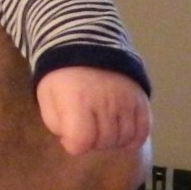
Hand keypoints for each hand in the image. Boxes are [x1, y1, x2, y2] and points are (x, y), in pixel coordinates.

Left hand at [36, 67, 151, 157]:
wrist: (86, 44)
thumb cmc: (63, 76)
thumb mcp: (47, 98)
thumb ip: (56, 124)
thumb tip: (72, 142)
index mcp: (77, 101)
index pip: (81, 141)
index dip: (75, 145)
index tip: (72, 136)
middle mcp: (105, 102)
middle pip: (103, 142)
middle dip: (93, 142)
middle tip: (88, 130)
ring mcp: (126, 101)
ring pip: (123, 139)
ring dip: (112, 140)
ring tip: (103, 129)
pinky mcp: (141, 99)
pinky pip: (143, 130)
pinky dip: (133, 137)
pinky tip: (122, 131)